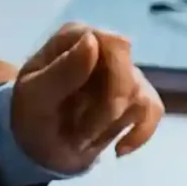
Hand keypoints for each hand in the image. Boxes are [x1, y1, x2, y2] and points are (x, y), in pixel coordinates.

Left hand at [8, 21, 163, 175]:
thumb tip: (93, 40)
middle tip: (77, 133)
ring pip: (139, 96)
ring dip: (109, 126)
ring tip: (81, 138)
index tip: (74, 106)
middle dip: (104, 112)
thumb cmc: (32, 112)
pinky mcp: (136, 96)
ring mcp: (124, 71)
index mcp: (78, 36)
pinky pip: (154, 110)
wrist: (39, 145)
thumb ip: (62, 70)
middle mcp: (105, 47)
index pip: (113, 44)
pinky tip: (118, 149)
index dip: (103, 81)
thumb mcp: (35, 96)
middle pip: (128, 75)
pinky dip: (138, 134)